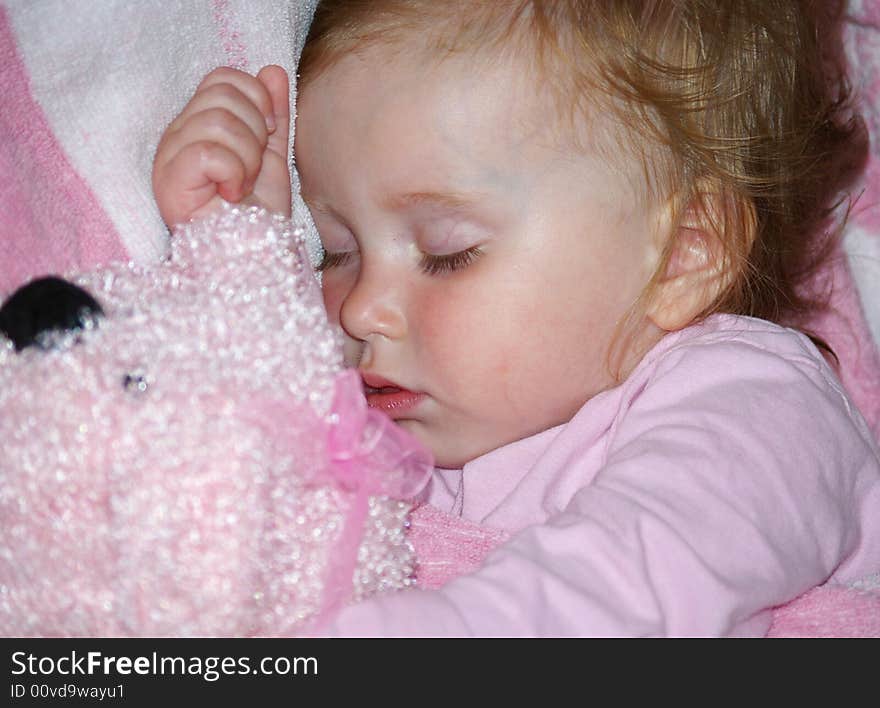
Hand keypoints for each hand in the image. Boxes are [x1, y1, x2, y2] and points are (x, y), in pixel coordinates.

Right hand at [152, 65, 291, 226]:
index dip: (256, 100)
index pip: (222, 78)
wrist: (253, 254)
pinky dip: (233, 172)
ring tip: (243, 184)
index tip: (266, 137)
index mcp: (198, 125)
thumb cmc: (257, 213)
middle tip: (252, 168)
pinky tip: (232, 194)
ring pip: (216, 120)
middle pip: (221, 94)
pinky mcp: (169, 180)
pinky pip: (208, 151)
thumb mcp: (271, 156)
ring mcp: (168, 157)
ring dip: (247, 156)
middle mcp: (176, 135)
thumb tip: (273, 71)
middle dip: (255, 131)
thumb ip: (271, 115)